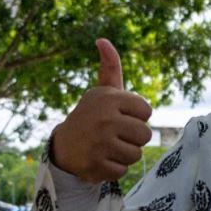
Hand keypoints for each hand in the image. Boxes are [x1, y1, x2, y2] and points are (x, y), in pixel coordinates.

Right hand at [51, 38, 152, 182]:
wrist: (64, 146)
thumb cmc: (92, 116)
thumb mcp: (102, 91)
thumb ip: (111, 67)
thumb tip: (103, 40)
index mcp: (109, 98)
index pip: (147, 111)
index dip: (137, 116)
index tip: (120, 115)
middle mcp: (104, 119)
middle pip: (145, 135)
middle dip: (133, 137)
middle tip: (114, 134)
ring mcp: (99, 143)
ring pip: (136, 154)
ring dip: (125, 153)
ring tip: (108, 146)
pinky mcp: (96, 165)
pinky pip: (124, 170)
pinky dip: (114, 167)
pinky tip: (101, 159)